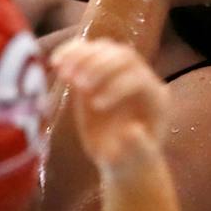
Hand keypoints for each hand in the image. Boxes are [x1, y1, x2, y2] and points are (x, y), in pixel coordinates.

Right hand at [55, 37, 166, 171]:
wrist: (123, 158)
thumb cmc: (131, 161)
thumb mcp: (135, 160)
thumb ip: (137, 147)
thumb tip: (132, 131)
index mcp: (155, 98)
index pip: (139, 79)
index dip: (117, 87)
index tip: (96, 107)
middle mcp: (140, 78)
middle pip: (124, 56)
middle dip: (100, 67)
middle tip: (79, 85)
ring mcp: (119, 72)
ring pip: (105, 49)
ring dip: (82, 56)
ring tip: (64, 73)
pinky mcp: (98, 71)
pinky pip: (87, 51)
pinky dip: (70, 52)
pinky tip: (55, 62)